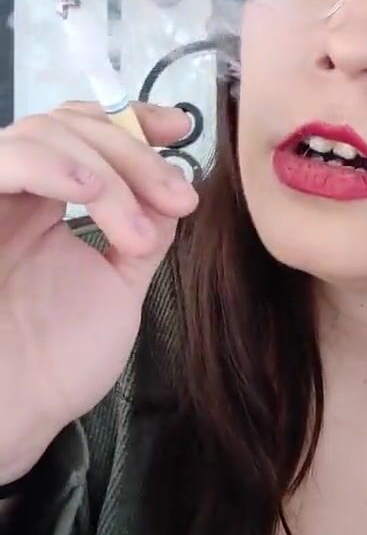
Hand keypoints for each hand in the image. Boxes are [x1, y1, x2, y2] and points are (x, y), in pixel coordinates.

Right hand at [0, 100, 197, 482]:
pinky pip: (6, 159)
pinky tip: (90, 190)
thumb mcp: (117, 287)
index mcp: (45, 206)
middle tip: (178, 198)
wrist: (11, 414)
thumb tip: (175, 186)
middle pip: (72, 125)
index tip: (180, 129)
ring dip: (107, 169)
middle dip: (135, 153)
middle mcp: (14, 193)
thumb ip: (143, 232)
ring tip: (139, 231)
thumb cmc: (56, 363)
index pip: (86, 132)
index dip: (133, 119)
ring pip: (44, 133)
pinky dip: (52, 164)